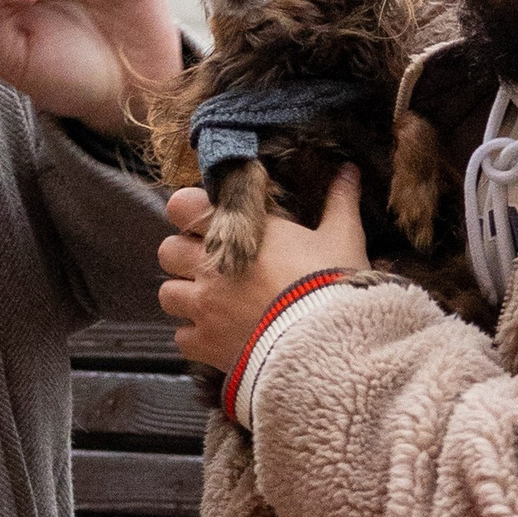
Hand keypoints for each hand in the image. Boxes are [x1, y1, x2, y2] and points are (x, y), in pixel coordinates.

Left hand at [160, 167, 368, 377]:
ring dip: (186, 296)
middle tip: (211, 263)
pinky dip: (196, 336)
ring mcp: (204, 307)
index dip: (189, 209)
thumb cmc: (332, 284)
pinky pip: (182, 338)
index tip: (205, 217)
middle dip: (184, 255)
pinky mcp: (206, 345)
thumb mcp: (342, 238)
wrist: (326, 345)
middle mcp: (211, 267)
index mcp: (238, 232)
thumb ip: (339, 202)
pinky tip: (218, 335)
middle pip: (168, 250)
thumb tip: (350, 171)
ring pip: (167, 294)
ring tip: (212, 301)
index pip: (182, 205)